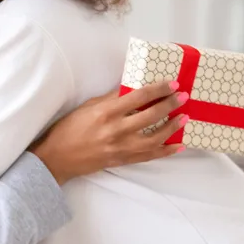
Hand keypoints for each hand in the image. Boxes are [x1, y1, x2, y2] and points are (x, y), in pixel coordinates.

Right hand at [31, 82, 187, 184]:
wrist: (58, 158)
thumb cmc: (69, 128)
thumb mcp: (88, 107)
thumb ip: (111, 98)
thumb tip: (132, 89)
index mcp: (106, 112)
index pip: (138, 97)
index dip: (158, 89)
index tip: (171, 83)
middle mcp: (116, 130)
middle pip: (151, 115)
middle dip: (170, 104)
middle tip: (183, 97)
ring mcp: (121, 147)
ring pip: (155, 137)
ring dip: (172, 127)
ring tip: (185, 118)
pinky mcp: (122, 160)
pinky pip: (149, 156)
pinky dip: (166, 151)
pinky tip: (178, 145)